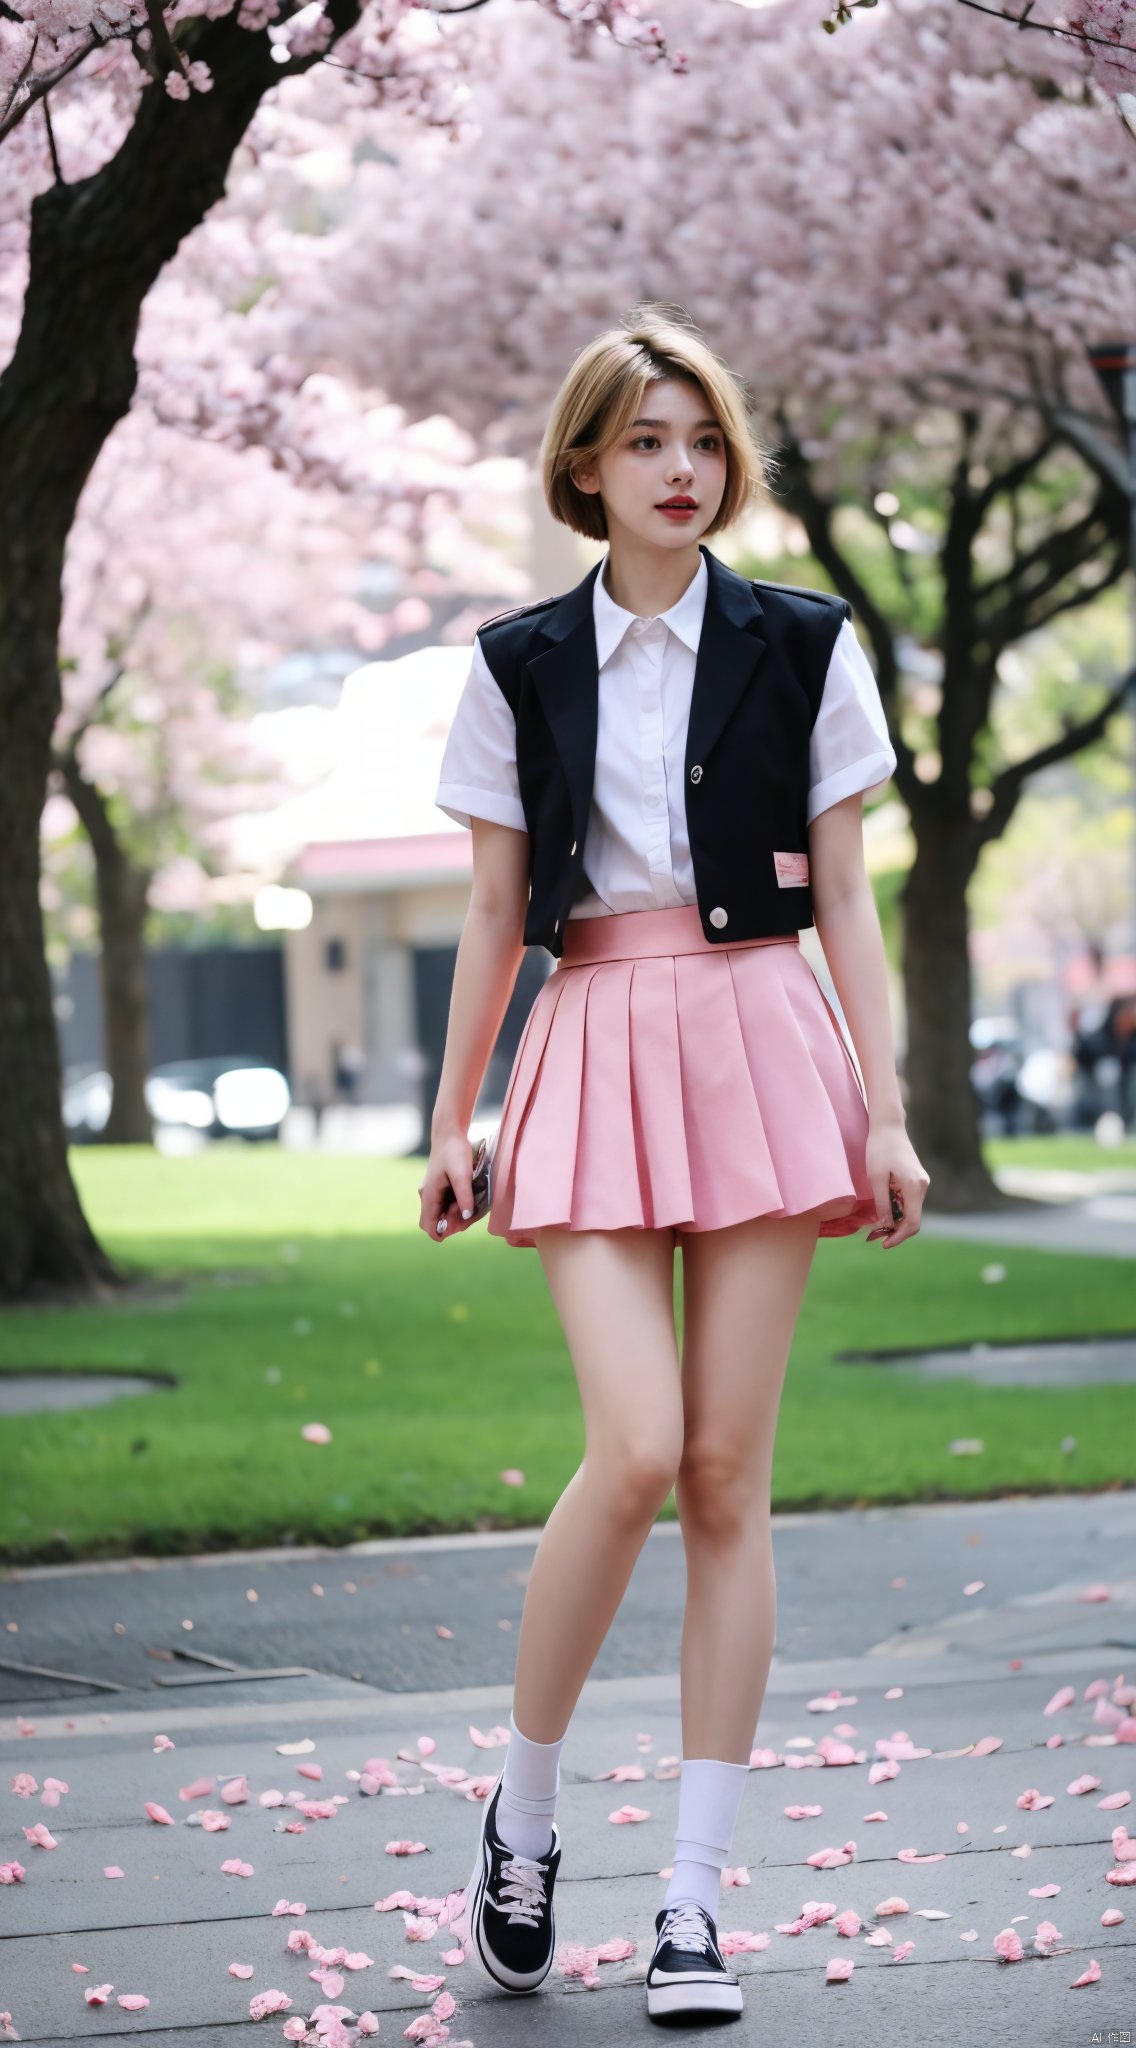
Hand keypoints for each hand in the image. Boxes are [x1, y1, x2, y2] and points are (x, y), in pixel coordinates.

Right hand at [417, 1133, 477, 1242]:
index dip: (444, 1231)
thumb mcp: (462, 1174)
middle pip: (436, 1222)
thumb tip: (465, 1217)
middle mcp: (427, 1196)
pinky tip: (468, 1198)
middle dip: (453, 1224)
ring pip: (442, 1214)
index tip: (461, 1223)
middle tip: (469, 1212)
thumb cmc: (454, 1151)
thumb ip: (464, 1196)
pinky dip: (457, 1206)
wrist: (449, 1132)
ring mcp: (432, 1192)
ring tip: (471, 1203)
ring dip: (456, 1215)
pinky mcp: (439, 1188)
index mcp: (428, 1195)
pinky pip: (446, 1205)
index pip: (429, 1226)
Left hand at [864, 1118, 929, 1248]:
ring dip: (895, 1221)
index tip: (884, 1244)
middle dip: (895, 1231)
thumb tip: (885, 1226)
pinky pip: (908, 1201)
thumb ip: (882, 1204)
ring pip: (910, 1211)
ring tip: (875, 1226)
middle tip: (873, 1237)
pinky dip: (897, 1210)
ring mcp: (920, 1183)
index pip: (912, 1223)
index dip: (899, 1237)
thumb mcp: (876, 1178)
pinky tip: (883, 1211)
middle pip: (913, 1219)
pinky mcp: (915, 1179)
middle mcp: (922, 1186)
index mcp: (914, 1187)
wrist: (888, 1126)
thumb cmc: (879, 1149)